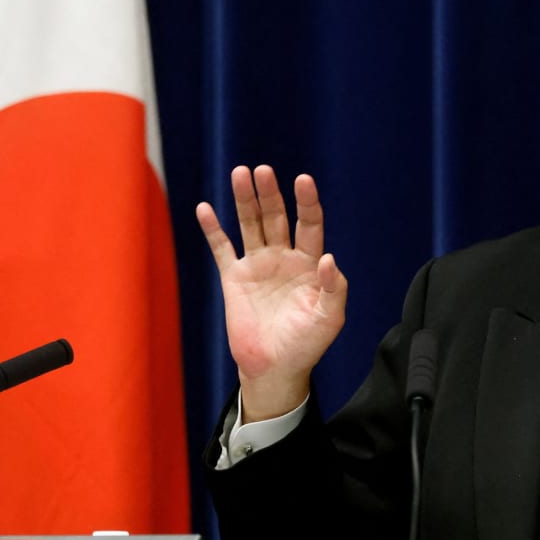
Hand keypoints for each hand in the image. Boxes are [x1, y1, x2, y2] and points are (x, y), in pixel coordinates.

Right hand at [196, 166, 346, 421]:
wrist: (275, 368)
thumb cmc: (307, 345)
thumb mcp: (329, 319)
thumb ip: (333, 289)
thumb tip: (328, 258)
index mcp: (309, 265)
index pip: (310, 225)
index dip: (307, 203)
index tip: (303, 180)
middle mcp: (283, 258)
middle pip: (277, 217)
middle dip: (271, 194)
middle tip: (263, 171)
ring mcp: (258, 266)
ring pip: (250, 225)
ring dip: (245, 200)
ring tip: (240, 173)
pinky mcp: (234, 278)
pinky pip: (222, 249)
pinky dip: (213, 229)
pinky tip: (205, 208)